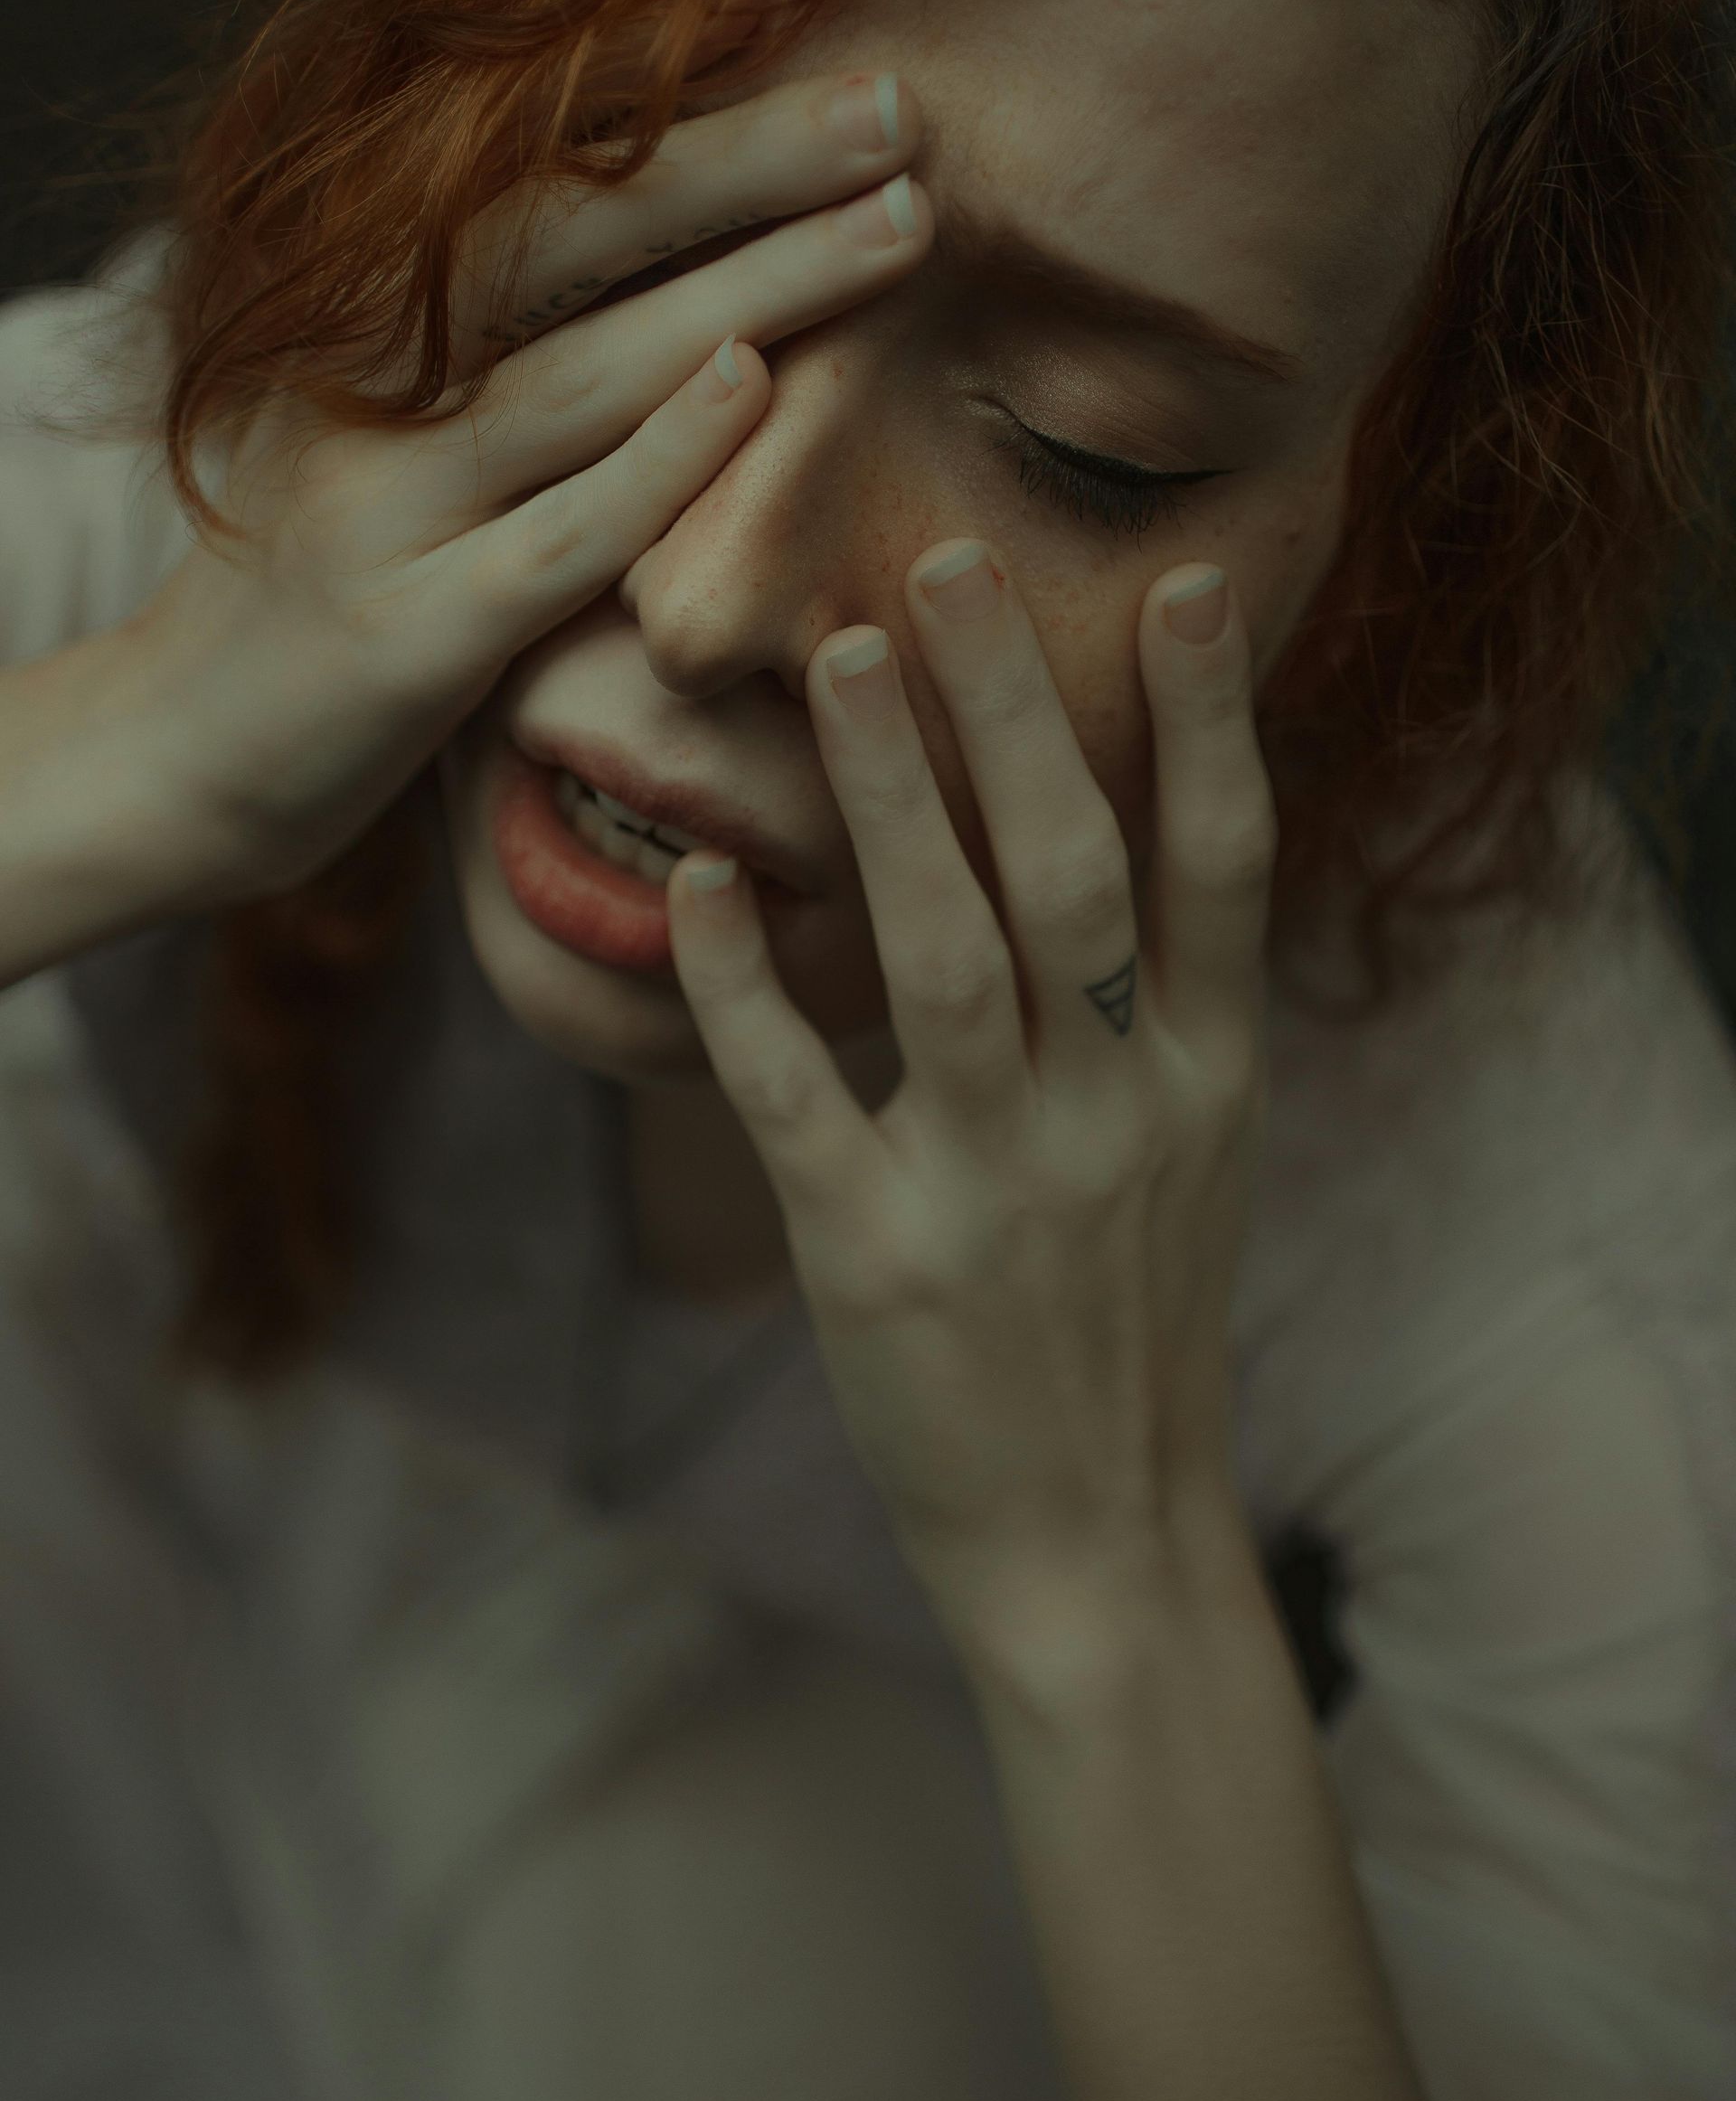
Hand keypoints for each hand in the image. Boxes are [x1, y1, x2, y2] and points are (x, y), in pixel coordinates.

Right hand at [127, 69, 929, 899]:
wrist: (168, 759)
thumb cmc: (325, 590)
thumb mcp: (394, 438)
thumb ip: (512, 361)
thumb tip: (704, 289)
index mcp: (365, 318)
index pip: (538, 177)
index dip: (676, 101)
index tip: (819, 31)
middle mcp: (365, 385)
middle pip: (569, 236)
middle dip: (744, 160)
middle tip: (897, 100)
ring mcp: (381, 507)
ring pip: (583, 373)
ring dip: (750, 286)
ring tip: (897, 218)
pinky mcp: (407, 633)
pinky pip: (556, 537)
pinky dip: (659, 462)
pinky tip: (753, 385)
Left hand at [665, 540, 1277, 1676]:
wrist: (1098, 1541)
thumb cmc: (1132, 1317)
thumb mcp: (1195, 1150)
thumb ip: (1164, 1001)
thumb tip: (1121, 818)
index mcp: (1206, 1078)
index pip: (1222, 868)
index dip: (1206, 721)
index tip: (1178, 584)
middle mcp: (1117, 1115)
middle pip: (1075, 876)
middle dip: (1013, 712)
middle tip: (945, 559)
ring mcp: (999, 1188)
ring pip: (946, 960)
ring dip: (892, 802)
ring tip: (834, 658)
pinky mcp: (876, 1259)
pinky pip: (801, 1098)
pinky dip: (745, 988)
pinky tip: (697, 884)